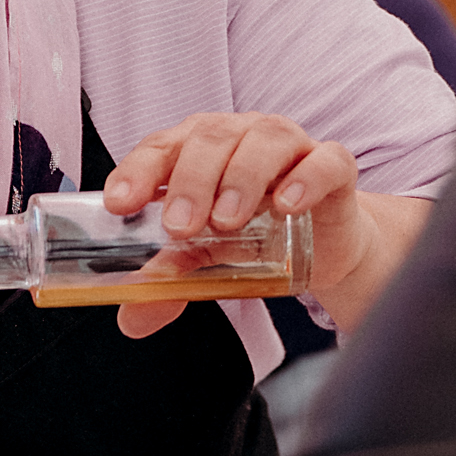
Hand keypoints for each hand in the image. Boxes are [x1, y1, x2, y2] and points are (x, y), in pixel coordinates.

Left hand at [103, 111, 365, 339]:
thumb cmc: (254, 237)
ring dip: (241, 179)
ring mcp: (289, 146)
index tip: (121, 204)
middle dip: (190, 182)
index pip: (161, 146)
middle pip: (210, 139)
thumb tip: (131, 320)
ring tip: (226, 222)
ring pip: (263, 142)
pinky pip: (325, 161)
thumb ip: (171, 282)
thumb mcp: (206, 260)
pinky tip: (287, 206)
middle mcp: (240, 134)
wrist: (323, 247)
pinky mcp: (334, 167)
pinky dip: (305, 179)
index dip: (138, 170)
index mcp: (197, 148)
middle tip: (179, 228)